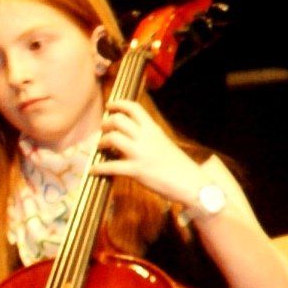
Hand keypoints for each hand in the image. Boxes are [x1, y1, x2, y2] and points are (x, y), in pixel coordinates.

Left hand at [91, 99, 206, 206]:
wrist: (192, 183)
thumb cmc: (180, 166)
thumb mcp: (165, 144)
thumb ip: (150, 138)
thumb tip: (133, 138)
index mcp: (154, 130)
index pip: (134, 108)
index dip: (118, 104)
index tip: (110, 106)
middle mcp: (146, 138)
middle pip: (118, 120)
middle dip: (106, 124)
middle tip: (104, 131)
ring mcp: (140, 154)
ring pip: (112, 138)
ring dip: (101, 142)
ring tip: (101, 148)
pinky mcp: (136, 170)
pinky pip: (111, 166)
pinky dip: (99, 168)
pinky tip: (94, 170)